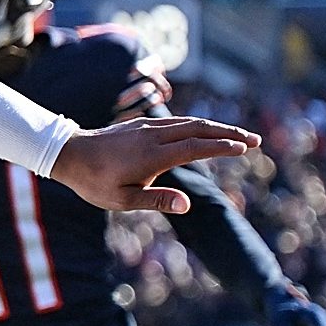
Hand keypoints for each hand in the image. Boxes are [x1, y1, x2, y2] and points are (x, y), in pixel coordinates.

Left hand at [47, 115, 258, 213]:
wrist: (69, 153)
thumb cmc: (94, 182)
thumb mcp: (122, 200)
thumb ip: (156, 201)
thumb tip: (187, 205)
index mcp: (153, 155)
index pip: (196, 147)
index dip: (222, 147)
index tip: (244, 149)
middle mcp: (154, 135)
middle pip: (200, 129)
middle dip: (230, 134)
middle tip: (255, 141)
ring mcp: (149, 126)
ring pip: (190, 122)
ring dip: (217, 128)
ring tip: (238, 136)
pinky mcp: (143, 124)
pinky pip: (177, 121)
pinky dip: (198, 125)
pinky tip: (207, 131)